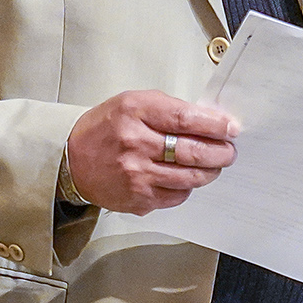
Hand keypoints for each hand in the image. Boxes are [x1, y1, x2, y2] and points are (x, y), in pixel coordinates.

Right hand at [66, 91, 239, 214]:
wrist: (71, 159)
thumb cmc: (106, 127)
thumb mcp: (134, 103)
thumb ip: (169, 109)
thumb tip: (210, 122)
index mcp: (135, 112)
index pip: (186, 119)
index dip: (215, 125)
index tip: (231, 128)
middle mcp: (135, 144)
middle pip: (193, 152)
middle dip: (220, 152)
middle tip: (229, 151)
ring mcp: (136, 175)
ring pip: (190, 178)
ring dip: (210, 172)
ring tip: (214, 165)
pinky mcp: (138, 199)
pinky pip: (177, 196)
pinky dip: (187, 187)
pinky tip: (185, 178)